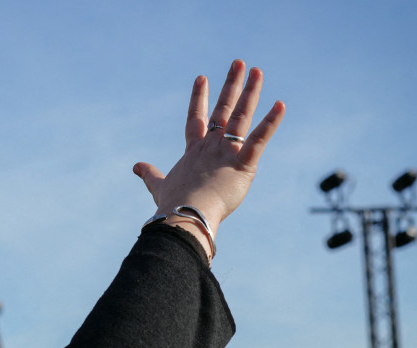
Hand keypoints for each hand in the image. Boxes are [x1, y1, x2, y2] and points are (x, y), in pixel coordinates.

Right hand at [133, 60, 285, 244]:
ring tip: (257, 71)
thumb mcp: (159, 186)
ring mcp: (226, 152)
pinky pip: (259, 139)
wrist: (184, 215)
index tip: (202, 77)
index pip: (197, 118)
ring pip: (241, 116)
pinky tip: (280, 104)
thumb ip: (149, 174)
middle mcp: (211, 146)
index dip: (199, 97)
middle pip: (222, 109)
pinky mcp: (243, 164)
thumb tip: (136, 166)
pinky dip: (271, 122)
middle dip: (231, 85)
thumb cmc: (172, 205)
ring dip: (250, 93)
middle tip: (239, 63)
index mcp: (194, 151)